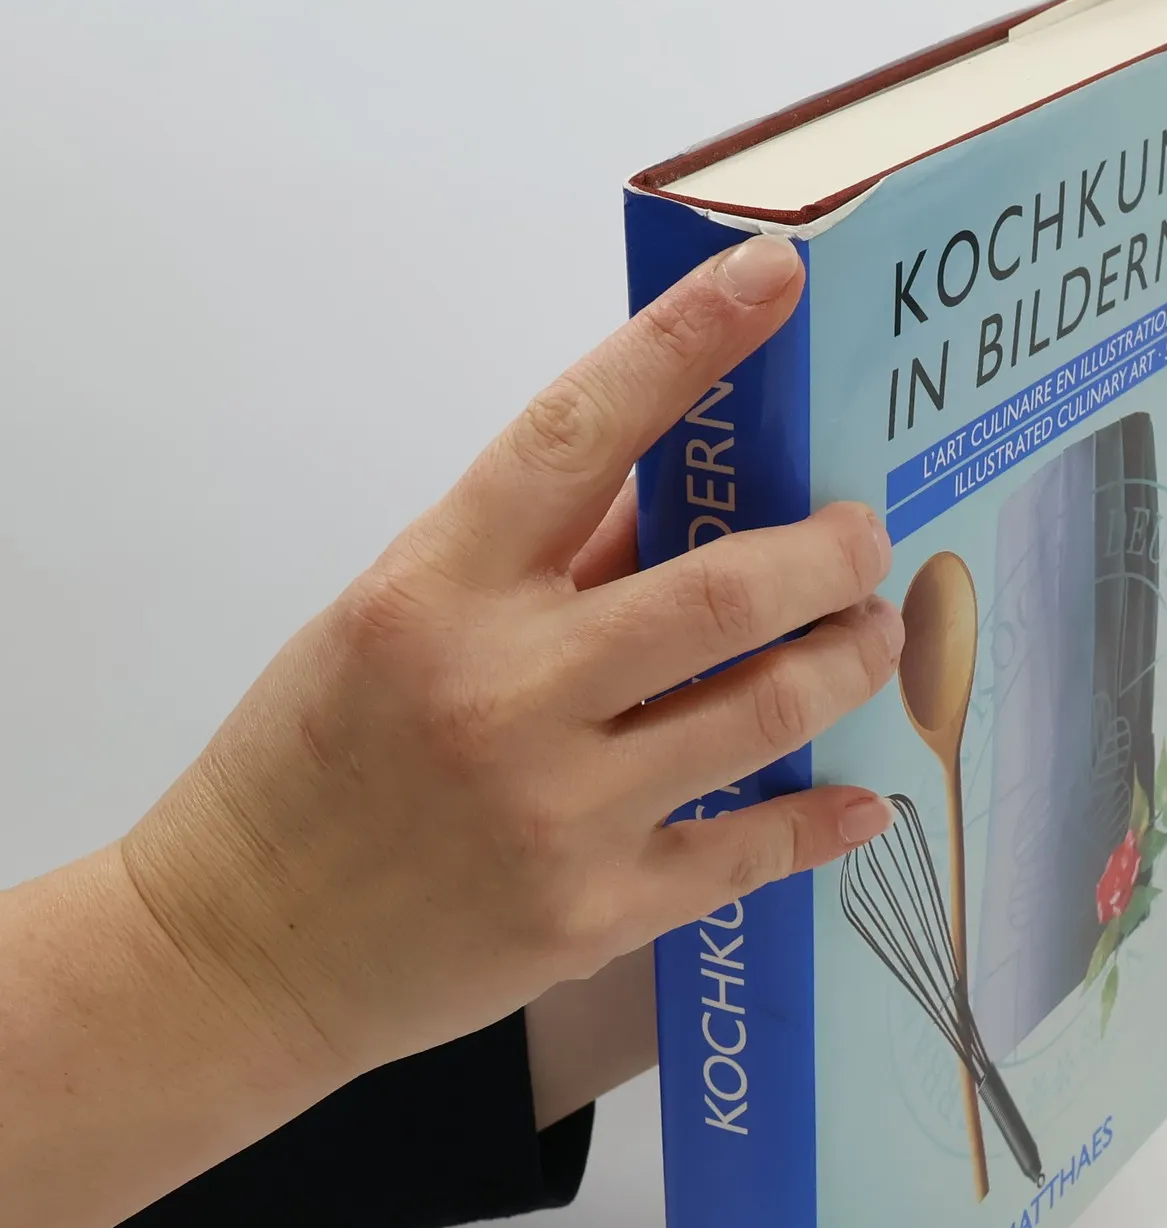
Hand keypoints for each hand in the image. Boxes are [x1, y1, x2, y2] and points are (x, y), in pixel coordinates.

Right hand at [120, 234, 901, 1083]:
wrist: (234, 953)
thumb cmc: (305, 770)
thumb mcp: (389, 625)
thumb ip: (533, 562)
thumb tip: (667, 490)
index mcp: (435, 590)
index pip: (578, 431)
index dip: (687, 341)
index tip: (772, 274)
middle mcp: (503, 690)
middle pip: (724, 588)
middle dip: (830, 551)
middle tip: (864, 537)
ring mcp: (555, 810)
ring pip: (763, 709)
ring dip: (847, 659)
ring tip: (871, 635)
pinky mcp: (592, 912)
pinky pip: (749, 852)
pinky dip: (823, 819)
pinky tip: (862, 798)